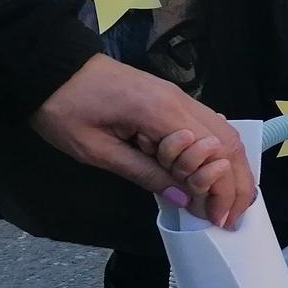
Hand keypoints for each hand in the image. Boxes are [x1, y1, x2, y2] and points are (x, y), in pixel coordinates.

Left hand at [30, 54, 255, 226]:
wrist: (50, 67)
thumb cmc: (64, 109)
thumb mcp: (97, 150)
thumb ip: (143, 173)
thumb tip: (183, 198)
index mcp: (162, 114)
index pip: (212, 155)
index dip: (221, 190)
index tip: (216, 219)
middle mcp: (181, 102)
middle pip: (229, 143)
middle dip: (237, 183)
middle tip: (231, 216)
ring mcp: (180, 97)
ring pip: (225, 133)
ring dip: (233, 169)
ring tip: (227, 201)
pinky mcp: (172, 98)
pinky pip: (209, 125)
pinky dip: (219, 152)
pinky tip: (215, 173)